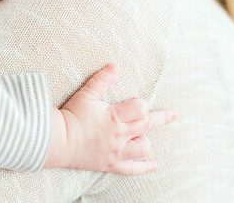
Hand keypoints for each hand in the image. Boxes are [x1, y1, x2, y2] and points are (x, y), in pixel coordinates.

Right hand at [47, 64, 176, 173]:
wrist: (58, 141)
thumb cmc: (72, 116)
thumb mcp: (86, 94)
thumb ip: (102, 80)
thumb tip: (115, 65)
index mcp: (115, 117)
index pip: (140, 108)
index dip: (141, 104)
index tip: (136, 102)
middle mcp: (120, 135)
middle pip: (147, 126)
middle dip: (162, 118)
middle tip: (174, 114)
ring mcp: (116, 151)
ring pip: (142, 147)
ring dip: (146, 140)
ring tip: (145, 134)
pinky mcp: (111, 164)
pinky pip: (132, 169)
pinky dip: (145, 167)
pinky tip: (155, 165)